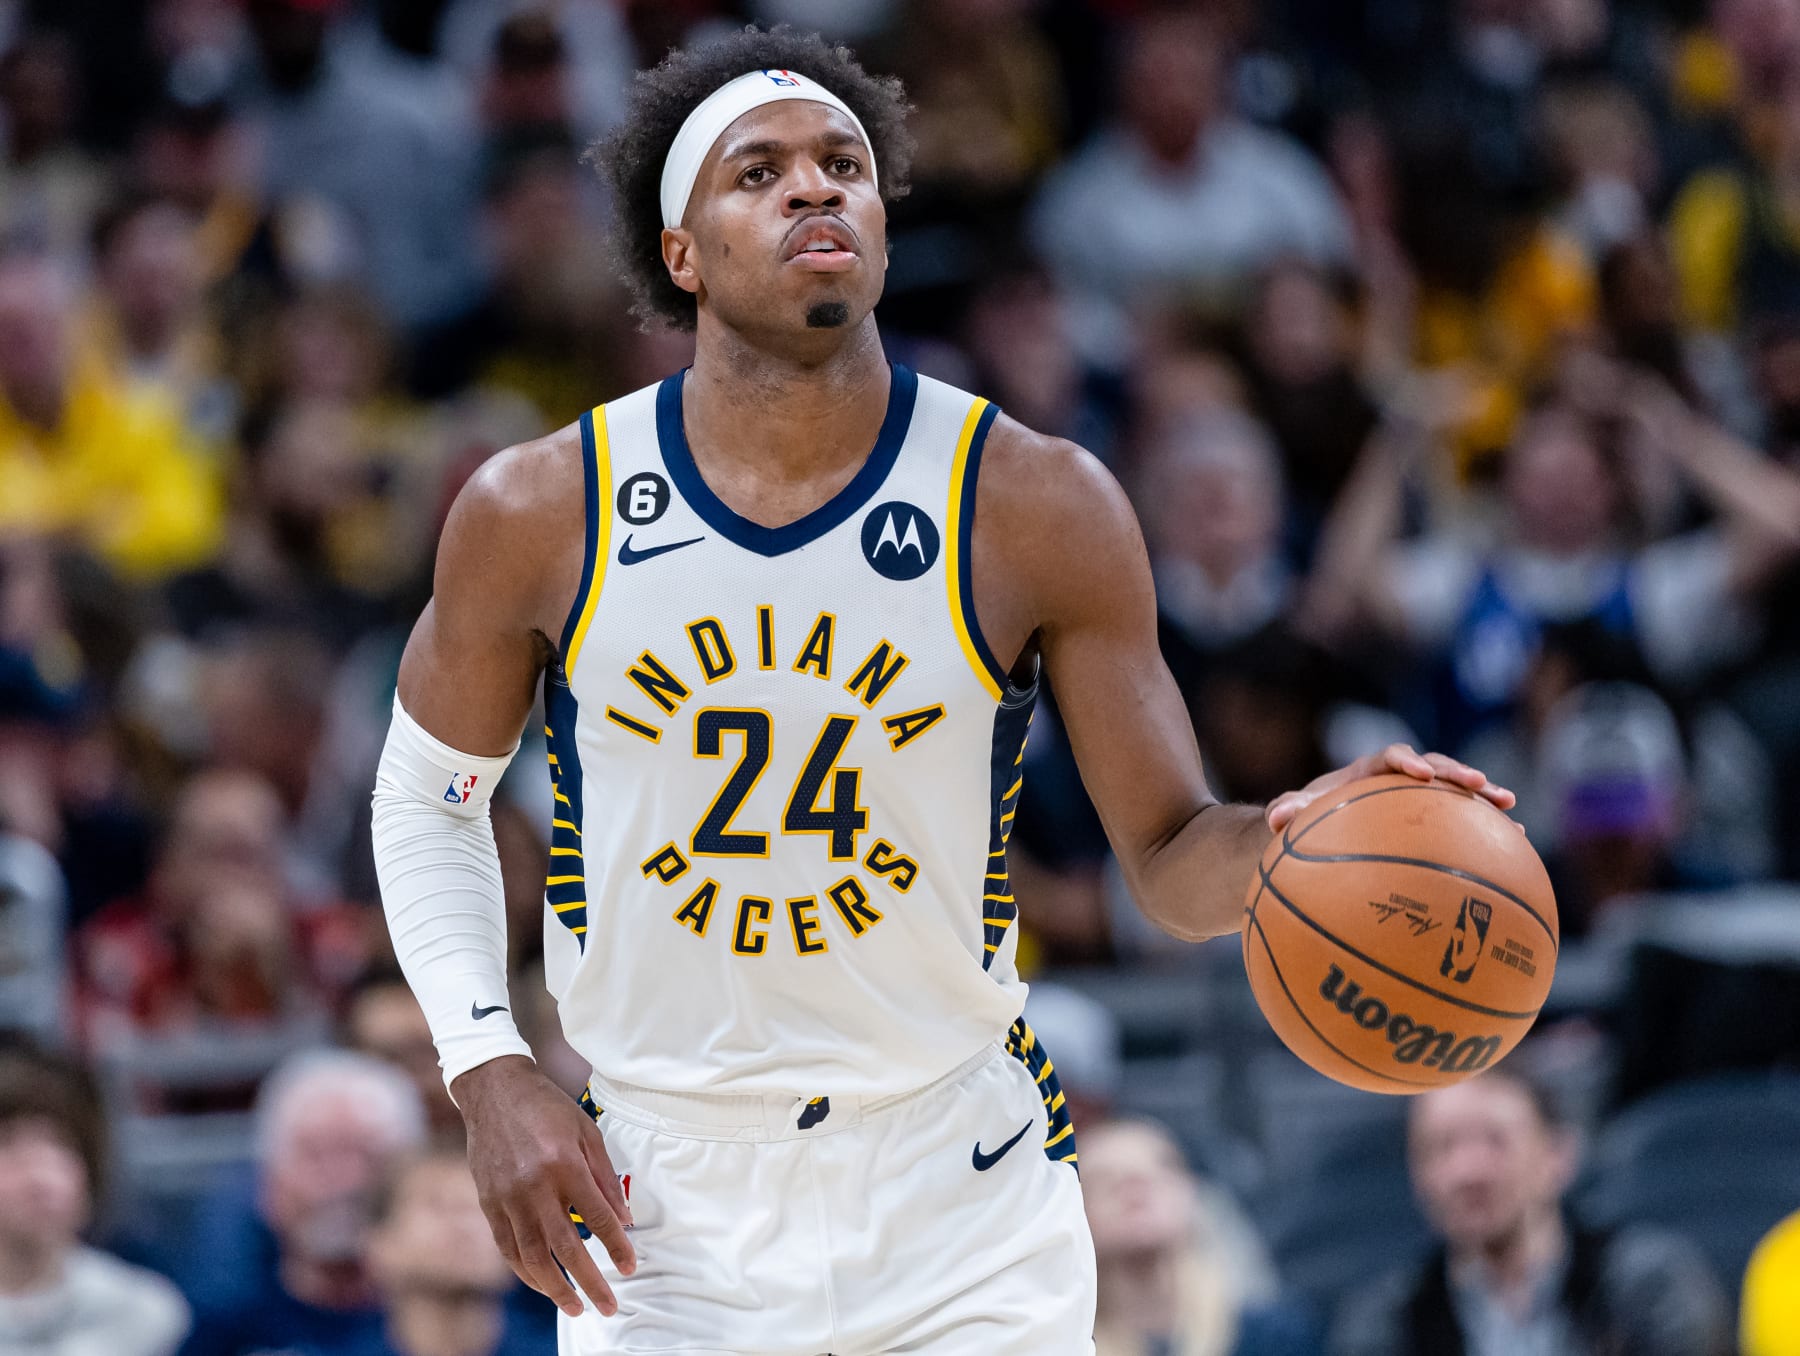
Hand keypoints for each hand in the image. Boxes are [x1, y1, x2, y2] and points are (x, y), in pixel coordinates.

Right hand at [453, 1055, 635, 1317]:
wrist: (494, 1091)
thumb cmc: (546, 1109)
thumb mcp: (587, 1131)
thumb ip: (606, 1177)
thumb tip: (624, 1219)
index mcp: (565, 1164)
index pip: (598, 1218)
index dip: (617, 1247)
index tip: (630, 1267)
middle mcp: (535, 1186)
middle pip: (566, 1247)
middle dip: (590, 1281)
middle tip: (608, 1305)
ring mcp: (508, 1198)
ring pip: (533, 1257)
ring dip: (555, 1288)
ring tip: (575, 1306)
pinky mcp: (489, 1204)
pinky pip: (508, 1248)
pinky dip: (526, 1271)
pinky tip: (542, 1283)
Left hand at [1264, 742, 1515, 832]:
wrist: (1316, 827)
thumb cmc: (1303, 818)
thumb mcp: (1290, 816)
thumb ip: (1286, 810)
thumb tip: (1276, 818)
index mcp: (1367, 771)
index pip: (1390, 757)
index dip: (1406, 761)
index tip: (1419, 773)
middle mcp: (1397, 779)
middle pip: (1434, 766)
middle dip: (1456, 772)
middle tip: (1480, 783)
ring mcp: (1417, 799)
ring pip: (1455, 791)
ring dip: (1481, 795)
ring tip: (1509, 808)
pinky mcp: (1431, 818)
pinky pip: (1463, 821)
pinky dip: (1487, 828)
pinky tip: (1517, 844)